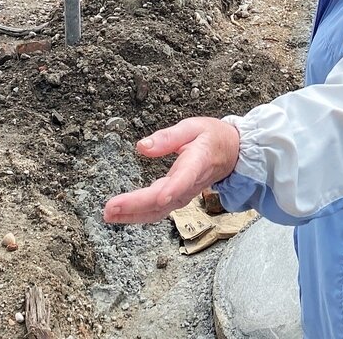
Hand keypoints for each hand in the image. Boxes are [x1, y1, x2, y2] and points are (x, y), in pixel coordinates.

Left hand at [102, 117, 240, 224]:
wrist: (232, 153)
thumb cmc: (212, 137)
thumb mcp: (193, 126)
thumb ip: (168, 137)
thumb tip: (142, 146)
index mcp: (198, 161)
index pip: (184, 179)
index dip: (172, 189)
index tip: (159, 197)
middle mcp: (190, 183)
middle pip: (163, 201)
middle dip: (137, 206)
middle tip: (111, 208)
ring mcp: (184, 194)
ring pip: (159, 211)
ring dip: (133, 215)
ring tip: (109, 214)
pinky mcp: (178, 198)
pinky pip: (158, 210)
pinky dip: (139, 214)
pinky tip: (122, 214)